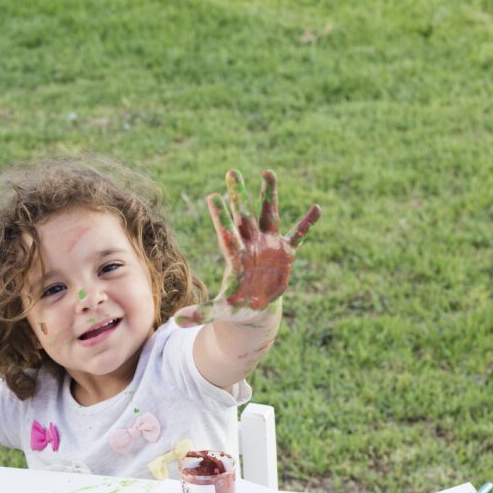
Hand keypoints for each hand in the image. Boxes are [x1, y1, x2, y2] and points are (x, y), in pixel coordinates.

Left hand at [176, 169, 320, 326]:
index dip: (221, 216)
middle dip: (240, 195)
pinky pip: (298, 236)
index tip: (213, 196)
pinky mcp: (284, 253)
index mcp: (235, 257)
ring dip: (269, 195)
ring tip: (268, 172)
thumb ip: (199, 313)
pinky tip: (317, 208)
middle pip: (244, 216)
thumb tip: (175, 322)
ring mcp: (268, 246)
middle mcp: (250, 245)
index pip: (227, 233)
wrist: (255, 308)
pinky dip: (307, 224)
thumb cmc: (235, 308)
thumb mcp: (218, 312)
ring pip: (269, 216)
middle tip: (232, 171)